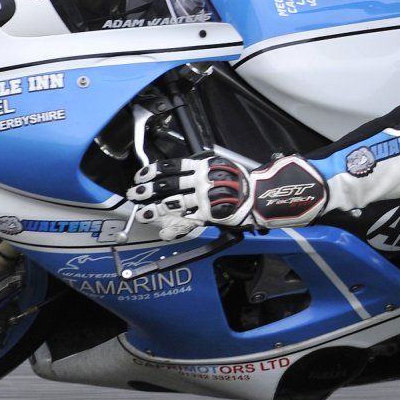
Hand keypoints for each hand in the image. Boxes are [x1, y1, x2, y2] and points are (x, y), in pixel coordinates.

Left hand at [128, 152, 328, 240]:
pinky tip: (165, 233)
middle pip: (168, 185)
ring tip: (142, 214)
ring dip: (154, 210)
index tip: (141, 175)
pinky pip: (188, 222)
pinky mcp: (211, 215)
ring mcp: (205, 198)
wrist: (264, 195)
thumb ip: (201, 170)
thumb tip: (179, 173)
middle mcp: (202, 181)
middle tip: (135, 194)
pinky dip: (175, 229)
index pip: (171, 166)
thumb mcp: (221, 167)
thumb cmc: (244, 182)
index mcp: (203, 166)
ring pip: (173, 204)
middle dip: (148, 191)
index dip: (153, 171)